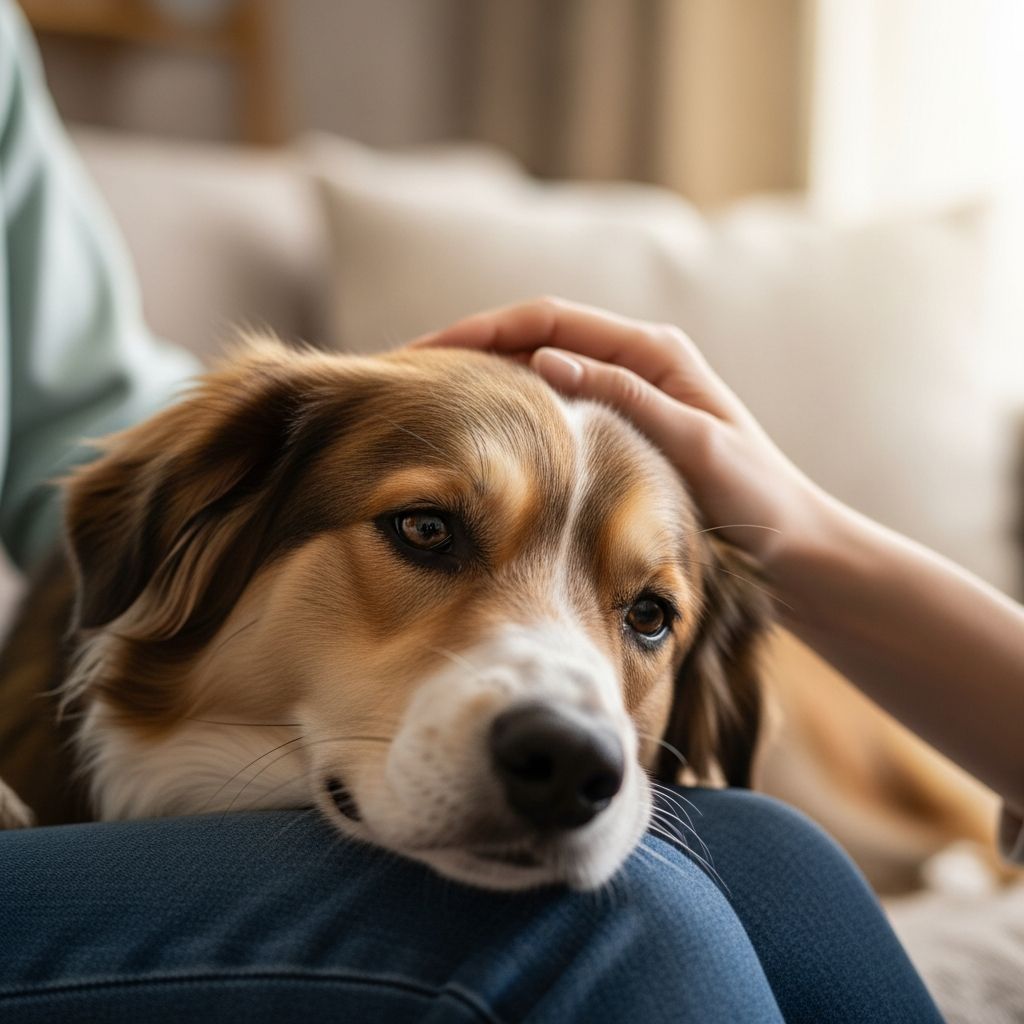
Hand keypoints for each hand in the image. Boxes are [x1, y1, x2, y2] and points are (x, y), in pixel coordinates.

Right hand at [414, 297, 826, 565]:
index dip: (481, 331)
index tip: (425, 353)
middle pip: (537, 336)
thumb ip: (623, 397)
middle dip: (474, 347)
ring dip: (490, 375)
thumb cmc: (754, 495)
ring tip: (435, 396)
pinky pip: (559, 404)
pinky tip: (488, 429)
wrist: (795, 545)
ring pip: (543, 369)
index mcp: (653, 351)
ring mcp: (631, 392)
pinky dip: (517, 407)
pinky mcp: (627, 425)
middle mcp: (638, 361)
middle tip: (412, 374)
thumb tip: (545, 361)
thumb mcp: (692, 443)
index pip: (547, 322)